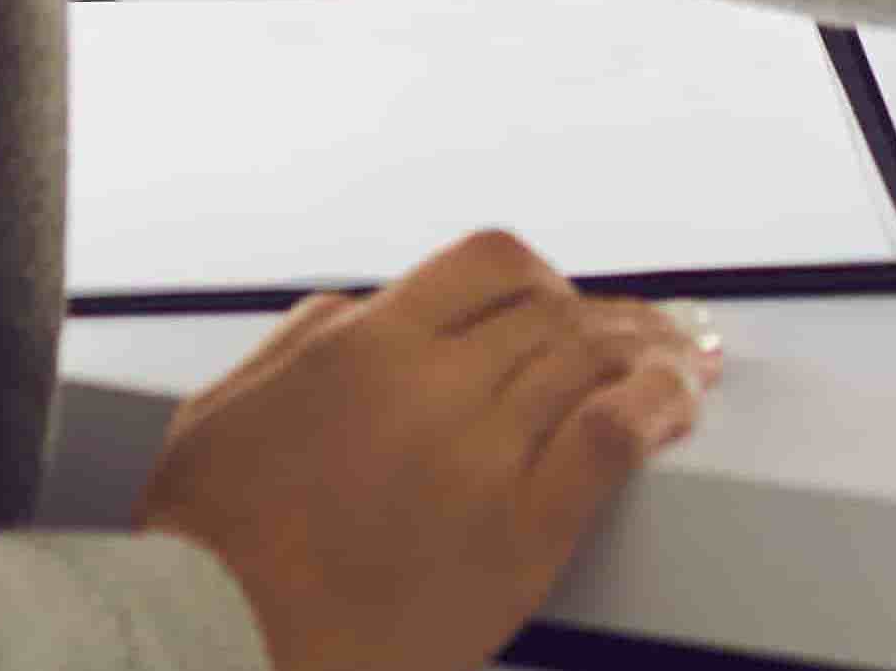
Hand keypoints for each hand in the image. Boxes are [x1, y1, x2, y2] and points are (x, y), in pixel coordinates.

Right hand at [135, 231, 715, 670]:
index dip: (543, 282)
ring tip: (690, 364)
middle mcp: (431, 383)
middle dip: (610, 324)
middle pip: (556, 316)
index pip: (492, 264)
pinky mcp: (518, 531)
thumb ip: (310, 341)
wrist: (208, 646)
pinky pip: (612, 436)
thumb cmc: (205, 547)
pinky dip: (658, 408)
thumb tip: (372, 309)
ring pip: (594, 364)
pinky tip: (680, 405)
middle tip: (653, 338)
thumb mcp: (230, 405)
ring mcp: (479, 454)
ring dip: (652, 357)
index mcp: (362, 344)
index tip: (566, 305)